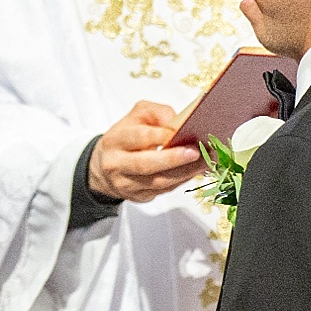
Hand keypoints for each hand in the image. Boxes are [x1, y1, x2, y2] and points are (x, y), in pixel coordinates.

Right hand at [88, 101, 204, 202]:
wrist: (106, 167)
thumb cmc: (125, 138)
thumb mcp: (136, 117)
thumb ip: (157, 113)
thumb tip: (179, 122)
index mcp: (114, 141)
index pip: (138, 138)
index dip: (159, 135)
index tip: (180, 131)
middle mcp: (116, 165)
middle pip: (146, 164)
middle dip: (173, 159)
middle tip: (195, 152)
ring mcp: (127, 185)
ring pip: (159, 182)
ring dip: (185, 172)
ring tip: (205, 161)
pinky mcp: (139, 197)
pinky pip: (164, 190)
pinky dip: (183, 180)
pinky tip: (196, 170)